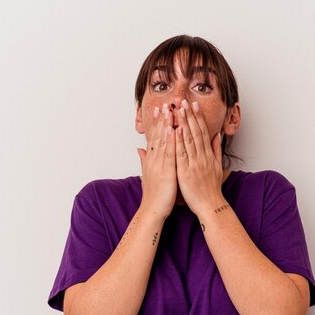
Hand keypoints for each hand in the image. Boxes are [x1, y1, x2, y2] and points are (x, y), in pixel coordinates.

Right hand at [136, 103, 176, 219]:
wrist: (153, 210)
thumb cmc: (154, 194)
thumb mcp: (149, 174)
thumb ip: (145, 160)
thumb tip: (139, 149)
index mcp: (152, 160)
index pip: (154, 137)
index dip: (156, 123)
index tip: (159, 109)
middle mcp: (154, 160)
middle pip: (158, 136)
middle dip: (161, 119)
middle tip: (164, 104)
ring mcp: (160, 165)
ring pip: (163, 141)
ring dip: (166, 125)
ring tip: (169, 111)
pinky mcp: (166, 172)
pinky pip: (169, 154)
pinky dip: (172, 141)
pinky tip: (175, 130)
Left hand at [174, 99, 224, 216]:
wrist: (211, 205)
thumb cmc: (212, 188)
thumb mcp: (217, 167)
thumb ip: (216, 150)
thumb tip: (218, 135)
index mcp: (208, 155)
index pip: (202, 132)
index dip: (198, 118)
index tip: (193, 105)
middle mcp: (202, 156)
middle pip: (196, 132)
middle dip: (189, 115)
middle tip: (184, 101)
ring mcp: (194, 163)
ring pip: (189, 139)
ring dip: (183, 123)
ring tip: (178, 109)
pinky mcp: (186, 171)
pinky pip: (182, 154)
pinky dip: (179, 141)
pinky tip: (175, 130)